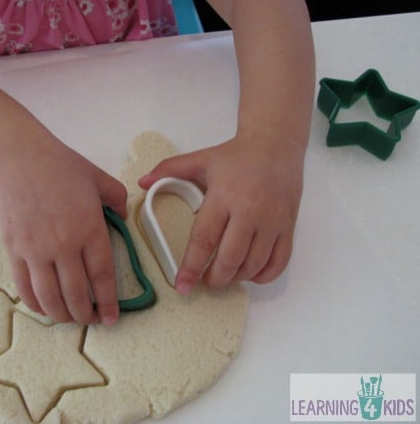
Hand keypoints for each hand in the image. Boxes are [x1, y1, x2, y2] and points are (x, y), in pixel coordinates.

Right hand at [0, 134, 126, 324]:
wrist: (16, 159)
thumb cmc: (60, 166)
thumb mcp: (99, 178)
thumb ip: (118, 199)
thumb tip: (122, 219)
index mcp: (89, 228)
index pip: (102, 276)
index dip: (109, 302)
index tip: (112, 317)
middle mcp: (64, 246)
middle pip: (77, 293)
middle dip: (86, 315)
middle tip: (92, 320)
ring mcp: (36, 251)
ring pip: (51, 297)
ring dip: (62, 315)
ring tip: (70, 319)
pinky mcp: (14, 251)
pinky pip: (25, 287)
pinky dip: (36, 304)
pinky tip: (45, 308)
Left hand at [138, 133, 303, 293]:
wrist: (276, 145)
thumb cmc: (235, 156)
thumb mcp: (200, 159)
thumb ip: (169, 169)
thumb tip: (142, 182)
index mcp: (223, 196)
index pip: (205, 239)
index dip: (191, 266)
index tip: (182, 285)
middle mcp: (249, 211)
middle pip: (230, 258)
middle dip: (214, 278)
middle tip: (204, 282)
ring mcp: (272, 220)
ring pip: (254, 264)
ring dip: (236, 278)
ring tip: (223, 275)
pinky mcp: (288, 226)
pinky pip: (279, 261)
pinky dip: (264, 275)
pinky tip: (250, 273)